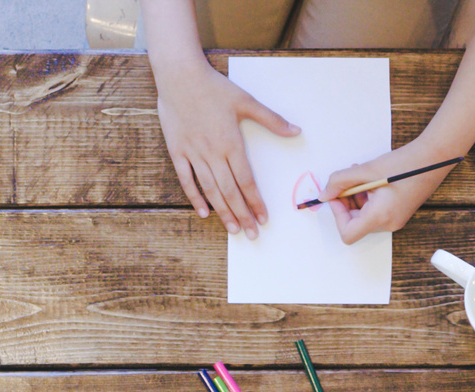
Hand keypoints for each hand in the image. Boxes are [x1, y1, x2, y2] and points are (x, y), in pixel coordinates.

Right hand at [155, 63, 300, 239]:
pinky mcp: (177, 150)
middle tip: (252, 234)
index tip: (264, 219)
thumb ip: (272, 120)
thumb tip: (297, 130)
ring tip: (233, 229)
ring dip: (223, 212)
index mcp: (231, 143)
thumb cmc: (215, 88)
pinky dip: (195, 197)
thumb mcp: (246, 101)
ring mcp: (193, 153)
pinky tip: (204, 213)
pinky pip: (186, 179)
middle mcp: (212, 153)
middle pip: (230, 191)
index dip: (256, 202)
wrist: (180, 76)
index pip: (247, 181)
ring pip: (210, 189)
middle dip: (242, 215)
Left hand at [320, 141, 455, 244]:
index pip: (347, 233)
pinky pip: (375, 213)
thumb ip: (340, 182)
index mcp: (380, 217)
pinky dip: (367, 199)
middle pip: (355, 224)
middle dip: (346, 202)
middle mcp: (388, 224)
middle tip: (347, 181)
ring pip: (364, 217)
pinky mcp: (398, 215)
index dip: (337, 215)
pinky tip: (371, 181)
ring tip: (361, 176)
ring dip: (356, 198)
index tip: (337, 195)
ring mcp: (394, 221)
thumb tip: (324, 194)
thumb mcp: (366, 170)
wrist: (432, 160)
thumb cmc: (403, 164)